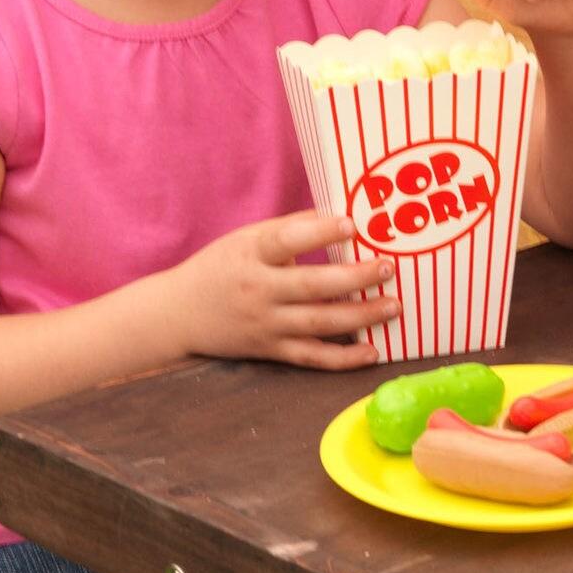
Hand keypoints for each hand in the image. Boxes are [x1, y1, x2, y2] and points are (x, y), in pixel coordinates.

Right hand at [166, 210, 397, 366]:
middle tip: (387, 268)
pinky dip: (344, 358)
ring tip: (393, 306)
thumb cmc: (221, 267)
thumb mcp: (246, 239)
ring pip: (319, 323)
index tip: (352, 224)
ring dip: (361, 316)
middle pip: (312, 285)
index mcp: (252, 254)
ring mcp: (266, 324)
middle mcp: (259, 290)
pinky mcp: (270, 350)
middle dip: (354, 278)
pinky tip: (373, 352)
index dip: (320, 232)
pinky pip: (312, 357)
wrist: (179, 314)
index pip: (288, 240)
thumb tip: (337, 213)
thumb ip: (289, 228)